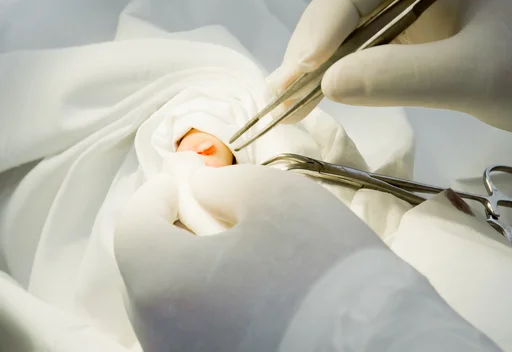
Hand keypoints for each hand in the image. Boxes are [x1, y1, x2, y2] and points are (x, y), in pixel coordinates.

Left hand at [114, 165, 496, 350]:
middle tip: (219, 211)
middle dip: (175, 230)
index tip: (191, 179)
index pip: (133, 224)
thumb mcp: (275, 195)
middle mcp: (157, 334)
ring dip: (194, 268)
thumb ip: (222, 181)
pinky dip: (210, 304)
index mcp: (162, 281)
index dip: (159, 191)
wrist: (376, 345)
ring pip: (171, 304)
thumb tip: (198, 185)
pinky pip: (194, 331)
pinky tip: (255, 294)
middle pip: (147, 267)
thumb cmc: (321, 266)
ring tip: (245, 254)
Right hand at [269, 0, 511, 152]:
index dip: (330, 19)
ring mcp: (417, 5)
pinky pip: (368, 50)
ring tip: (287, 102)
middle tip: (281, 90)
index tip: (303, 67)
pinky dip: (342, 76)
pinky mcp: (414, 36)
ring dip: (318, 66)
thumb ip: (402, 76)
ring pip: (353, 28)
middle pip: (352, 1)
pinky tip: (315, 97)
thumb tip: (328, 84)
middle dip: (314, 46)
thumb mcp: (476, 74)